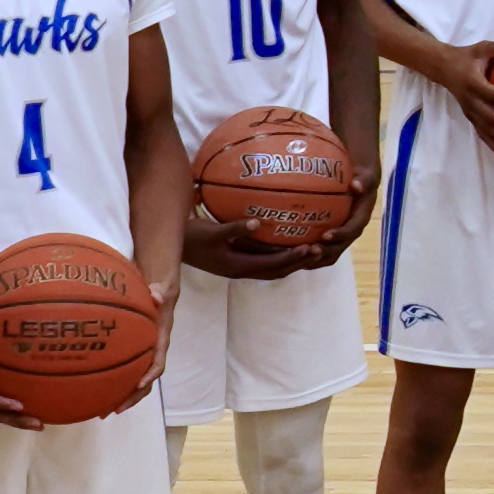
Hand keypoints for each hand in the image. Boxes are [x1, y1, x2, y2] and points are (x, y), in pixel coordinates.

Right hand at [182, 210, 334, 283]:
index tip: (308, 248)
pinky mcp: (237, 263)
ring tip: (309, 250)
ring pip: (272, 270)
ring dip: (291, 262)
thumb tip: (257, 222)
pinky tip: (287, 248)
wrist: (175, 247)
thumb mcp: (213, 232)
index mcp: (238, 266)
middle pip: (277, 271)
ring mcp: (239, 269)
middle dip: (298, 262)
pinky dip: (279, 259)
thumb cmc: (193, 238)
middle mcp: (242, 271)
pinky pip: (264, 264)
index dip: (291, 257)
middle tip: (319, 250)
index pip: (272, 264)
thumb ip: (235, 228)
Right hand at [437, 39, 493, 158]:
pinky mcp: (471, 118)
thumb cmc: (466, 57)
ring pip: (487, 130)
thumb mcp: (481, 49)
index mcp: (474, 84)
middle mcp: (471, 101)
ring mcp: (470, 112)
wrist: (443, 68)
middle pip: (491, 117)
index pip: (493, 94)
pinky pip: (482, 134)